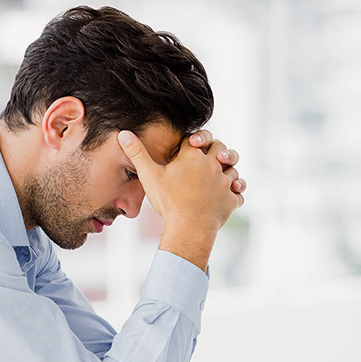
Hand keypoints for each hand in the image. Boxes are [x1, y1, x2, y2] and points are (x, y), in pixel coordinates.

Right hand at [118, 129, 243, 270]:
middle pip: (220, 147)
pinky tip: (228, 194)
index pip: (196, 138)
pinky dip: (235, 193)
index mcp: (193, 156)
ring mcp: (224, 182)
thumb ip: (137, 153)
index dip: (193, 140)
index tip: (188, 145)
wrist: (188, 228)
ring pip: (232, 169)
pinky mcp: (231, 200)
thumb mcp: (149, 175)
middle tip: (209, 156)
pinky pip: (238, 193)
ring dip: (227, 170)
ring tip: (219, 176)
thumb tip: (123, 133)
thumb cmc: (168, 201)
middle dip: (215, 149)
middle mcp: (213, 165)